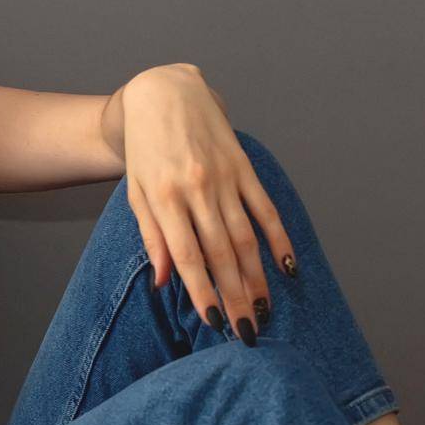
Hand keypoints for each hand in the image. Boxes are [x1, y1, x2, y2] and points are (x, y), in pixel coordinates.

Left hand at [121, 65, 297, 344]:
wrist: (163, 92)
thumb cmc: (144, 149)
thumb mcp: (136, 191)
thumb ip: (152, 236)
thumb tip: (163, 282)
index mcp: (164, 196)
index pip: (186, 255)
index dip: (201, 291)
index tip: (215, 323)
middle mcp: (197, 187)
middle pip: (221, 252)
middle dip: (234, 295)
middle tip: (248, 332)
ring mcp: (225, 176)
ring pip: (246, 236)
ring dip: (257, 277)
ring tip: (264, 309)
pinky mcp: (245, 166)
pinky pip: (266, 208)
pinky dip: (279, 238)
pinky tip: (288, 267)